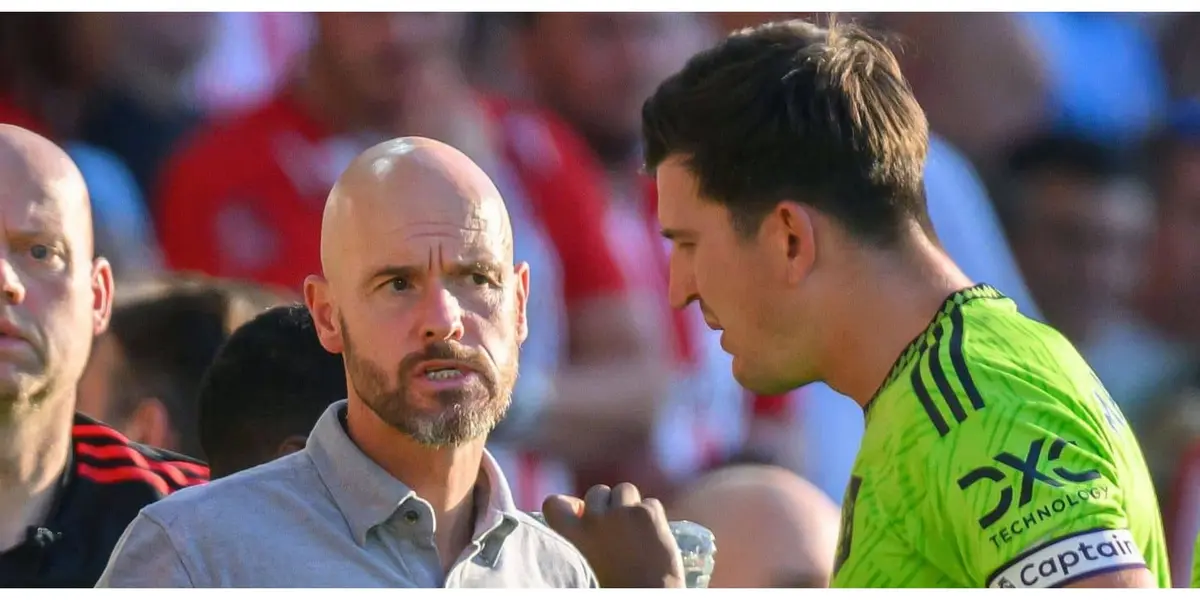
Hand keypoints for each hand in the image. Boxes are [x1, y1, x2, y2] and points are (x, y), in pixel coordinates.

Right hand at [542, 483, 685, 587]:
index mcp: (573, 536)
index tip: (580, 513)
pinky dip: (652, 515)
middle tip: (618, 532)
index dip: (569, 504)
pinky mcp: (648, 513)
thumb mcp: (585, 560)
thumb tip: (580, 506)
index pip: (553, 504)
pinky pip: (649, 502)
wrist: (647, 596)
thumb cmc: (617, 585)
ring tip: (637, 533)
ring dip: (630, 504)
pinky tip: (653, 537)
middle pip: (597, 491)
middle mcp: (594, 519)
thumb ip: (580, 532)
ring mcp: (622, 513)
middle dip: (607, 504)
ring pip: (624, 490)